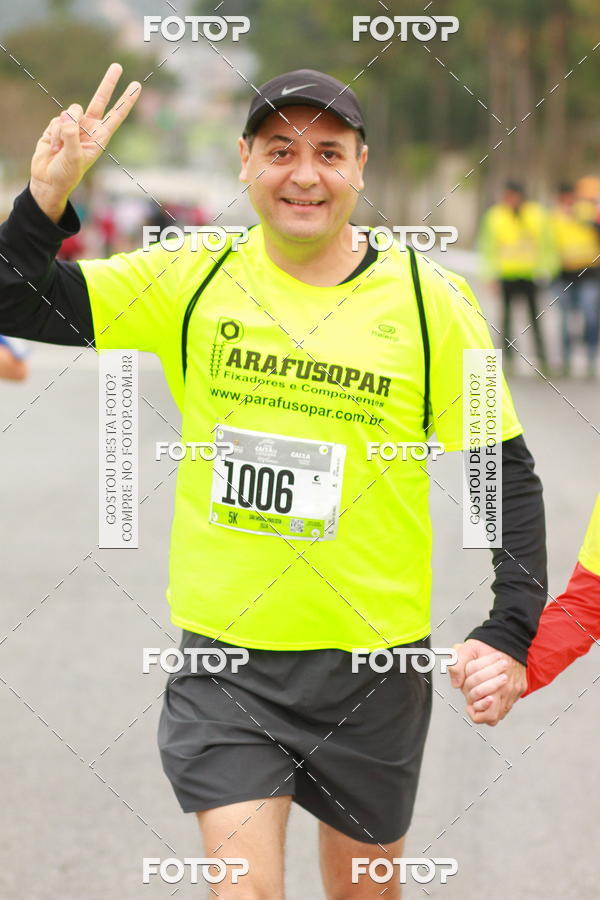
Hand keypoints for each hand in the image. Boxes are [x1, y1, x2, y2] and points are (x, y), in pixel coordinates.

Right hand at [30, 63, 140, 221]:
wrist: (48, 180)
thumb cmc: (66, 174)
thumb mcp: (73, 157)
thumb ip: (71, 134)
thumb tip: (68, 115)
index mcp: (100, 138)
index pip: (116, 115)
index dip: (126, 101)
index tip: (137, 86)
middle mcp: (89, 128)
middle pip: (100, 101)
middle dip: (108, 84)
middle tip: (118, 66)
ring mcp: (74, 126)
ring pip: (71, 112)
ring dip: (63, 130)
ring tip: (60, 148)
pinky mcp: (58, 125)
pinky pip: (57, 120)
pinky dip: (53, 133)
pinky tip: (53, 146)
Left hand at [448, 639, 526, 725]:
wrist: (510, 637)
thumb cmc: (488, 644)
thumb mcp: (468, 649)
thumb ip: (458, 665)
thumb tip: (456, 684)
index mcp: (494, 680)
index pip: (481, 710)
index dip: (472, 706)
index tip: (468, 700)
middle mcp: (507, 688)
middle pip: (492, 715)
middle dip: (480, 708)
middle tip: (474, 699)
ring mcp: (514, 690)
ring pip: (500, 713)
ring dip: (489, 708)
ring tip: (482, 697)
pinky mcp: (520, 689)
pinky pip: (508, 705)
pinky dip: (498, 703)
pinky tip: (491, 693)